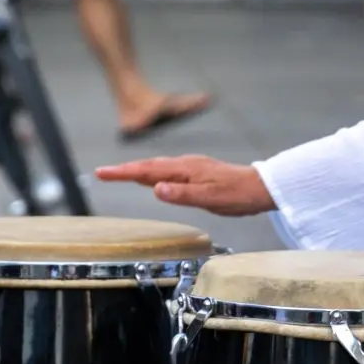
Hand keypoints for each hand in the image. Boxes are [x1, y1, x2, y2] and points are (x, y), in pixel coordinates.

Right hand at [95, 155, 276, 216]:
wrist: (261, 187)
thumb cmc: (237, 195)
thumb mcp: (209, 198)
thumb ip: (182, 194)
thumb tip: (156, 189)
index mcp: (185, 170)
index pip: (147, 171)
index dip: (123, 173)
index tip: (102, 173)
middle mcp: (186, 165)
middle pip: (149, 166)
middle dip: (124, 170)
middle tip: (103, 174)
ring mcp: (193, 167)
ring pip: (159, 167)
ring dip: (138, 170)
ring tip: (121, 174)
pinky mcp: (199, 172)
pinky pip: (169, 170)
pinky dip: (154, 172)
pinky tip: (155, 178)